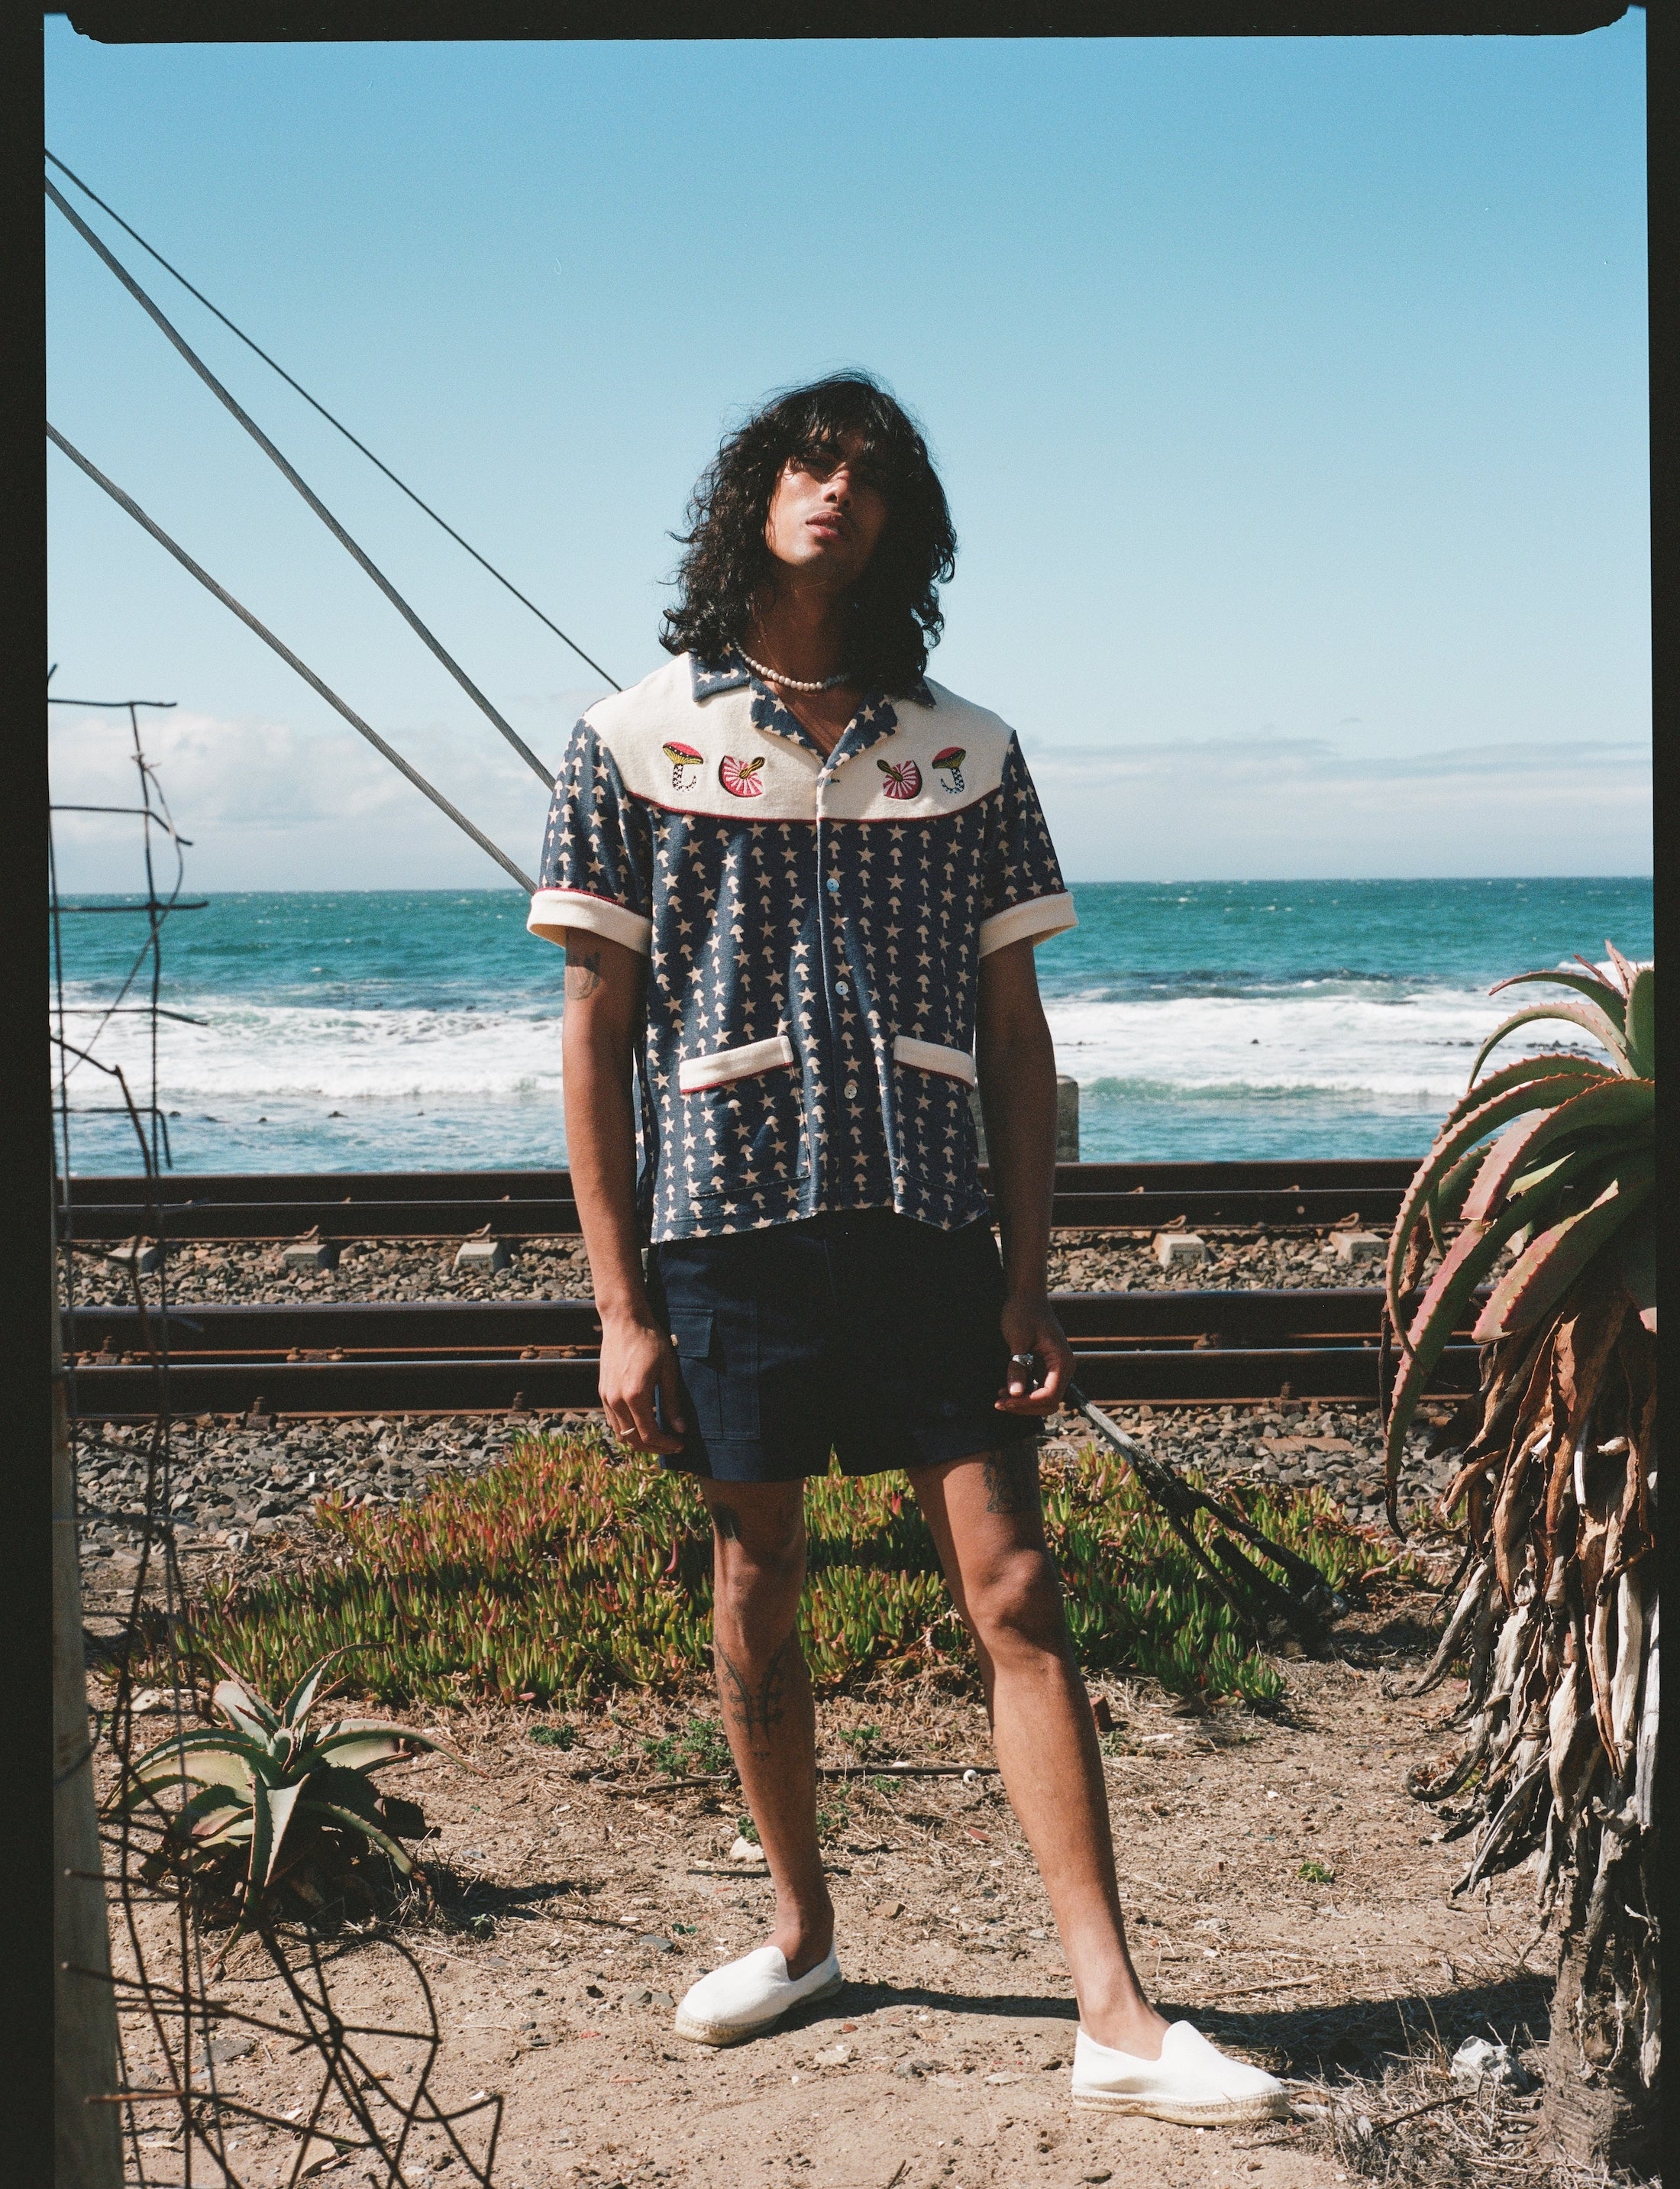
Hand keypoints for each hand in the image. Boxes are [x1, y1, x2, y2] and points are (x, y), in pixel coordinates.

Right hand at [597, 1311, 686, 1454]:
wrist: (624, 1321)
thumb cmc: (650, 1341)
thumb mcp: (668, 1371)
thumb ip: (672, 1402)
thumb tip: (680, 1429)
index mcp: (635, 1396)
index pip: (649, 1435)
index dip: (666, 1444)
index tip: (680, 1444)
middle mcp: (616, 1400)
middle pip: (632, 1440)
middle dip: (653, 1447)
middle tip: (671, 1444)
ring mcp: (606, 1396)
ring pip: (620, 1433)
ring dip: (639, 1440)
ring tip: (658, 1437)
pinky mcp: (602, 1391)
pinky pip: (613, 1420)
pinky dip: (628, 1428)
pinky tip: (643, 1422)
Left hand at [995, 1294, 1072, 1414]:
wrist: (1027, 1295)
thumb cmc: (1023, 1312)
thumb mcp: (1018, 1338)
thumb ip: (1017, 1366)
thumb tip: (1015, 1394)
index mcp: (1061, 1361)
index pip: (1049, 1395)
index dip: (1027, 1403)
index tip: (1005, 1400)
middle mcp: (1063, 1368)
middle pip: (1048, 1402)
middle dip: (1025, 1406)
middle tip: (999, 1402)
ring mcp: (1056, 1369)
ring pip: (1043, 1399)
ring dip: (1023, 1403)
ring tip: (1000, 1397)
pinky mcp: (1046, 1368)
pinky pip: (1038, 1389)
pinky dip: (1024, 1394)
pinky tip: (1006, 1390)